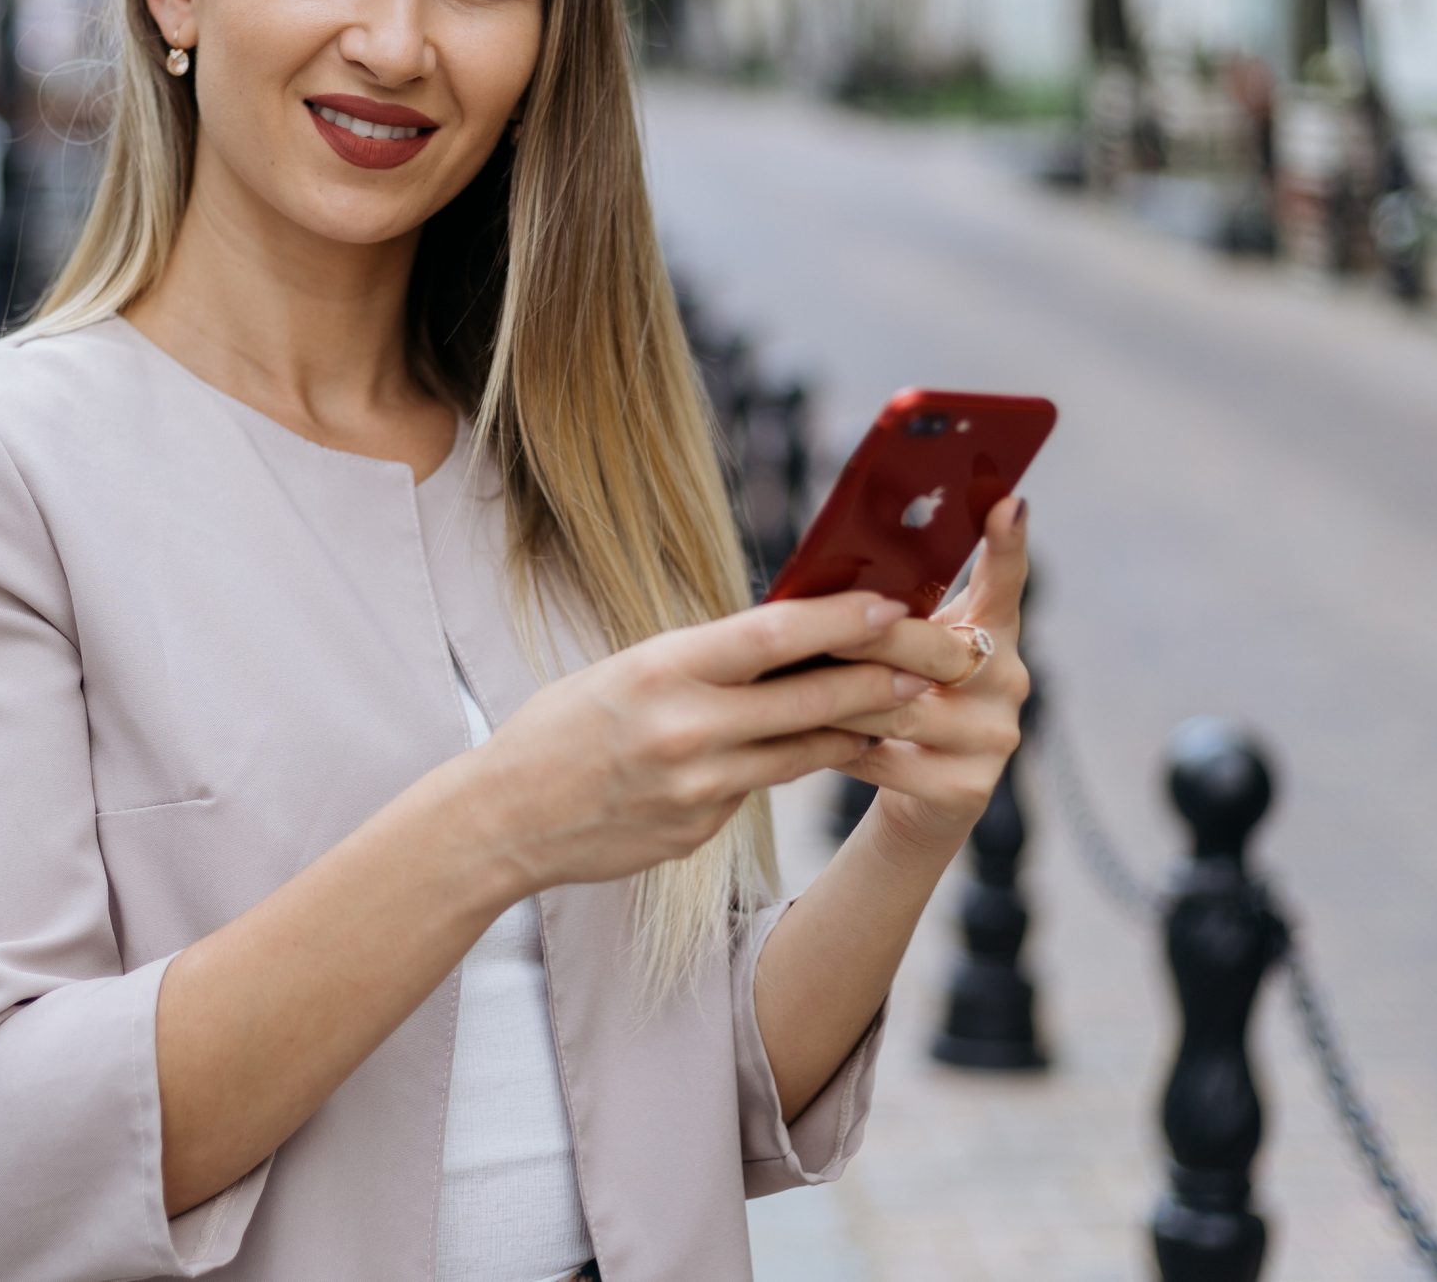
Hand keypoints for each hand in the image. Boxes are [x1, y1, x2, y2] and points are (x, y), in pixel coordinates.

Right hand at [457, 592, 932, 894]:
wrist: (505, 817)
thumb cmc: (564, 727)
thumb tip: (785, 636)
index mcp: (663, 669)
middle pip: (811, 697)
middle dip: (883, 680)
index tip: (896, 607)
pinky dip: (787, 765)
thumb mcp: (626, 671)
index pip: (775, 635)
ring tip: (897, 708)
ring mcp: (698, 787)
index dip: (845, 620)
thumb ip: (702, 660)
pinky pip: (761, 789)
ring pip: (804, 750)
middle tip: (930, 664)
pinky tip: (808, 750)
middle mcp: (687, 727)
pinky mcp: (701, 830)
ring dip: (857, 728)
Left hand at [817, 493, 1031, 856]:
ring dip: (840, 697)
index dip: (1008, 542)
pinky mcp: (968, 787)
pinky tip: (809, 741)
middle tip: (819, 633)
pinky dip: (840, 748)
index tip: (1007, 500)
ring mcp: (995, 735)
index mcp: (991, 632)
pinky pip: (886, 758)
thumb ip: (890, 619)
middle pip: (934, 648)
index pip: (1005, 581)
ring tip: (790, 688)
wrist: (918, 800)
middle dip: (869, 640)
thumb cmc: (895, 703)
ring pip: (901, 705)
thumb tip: (821, 580)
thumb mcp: (901, 655)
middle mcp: (1008, 679)